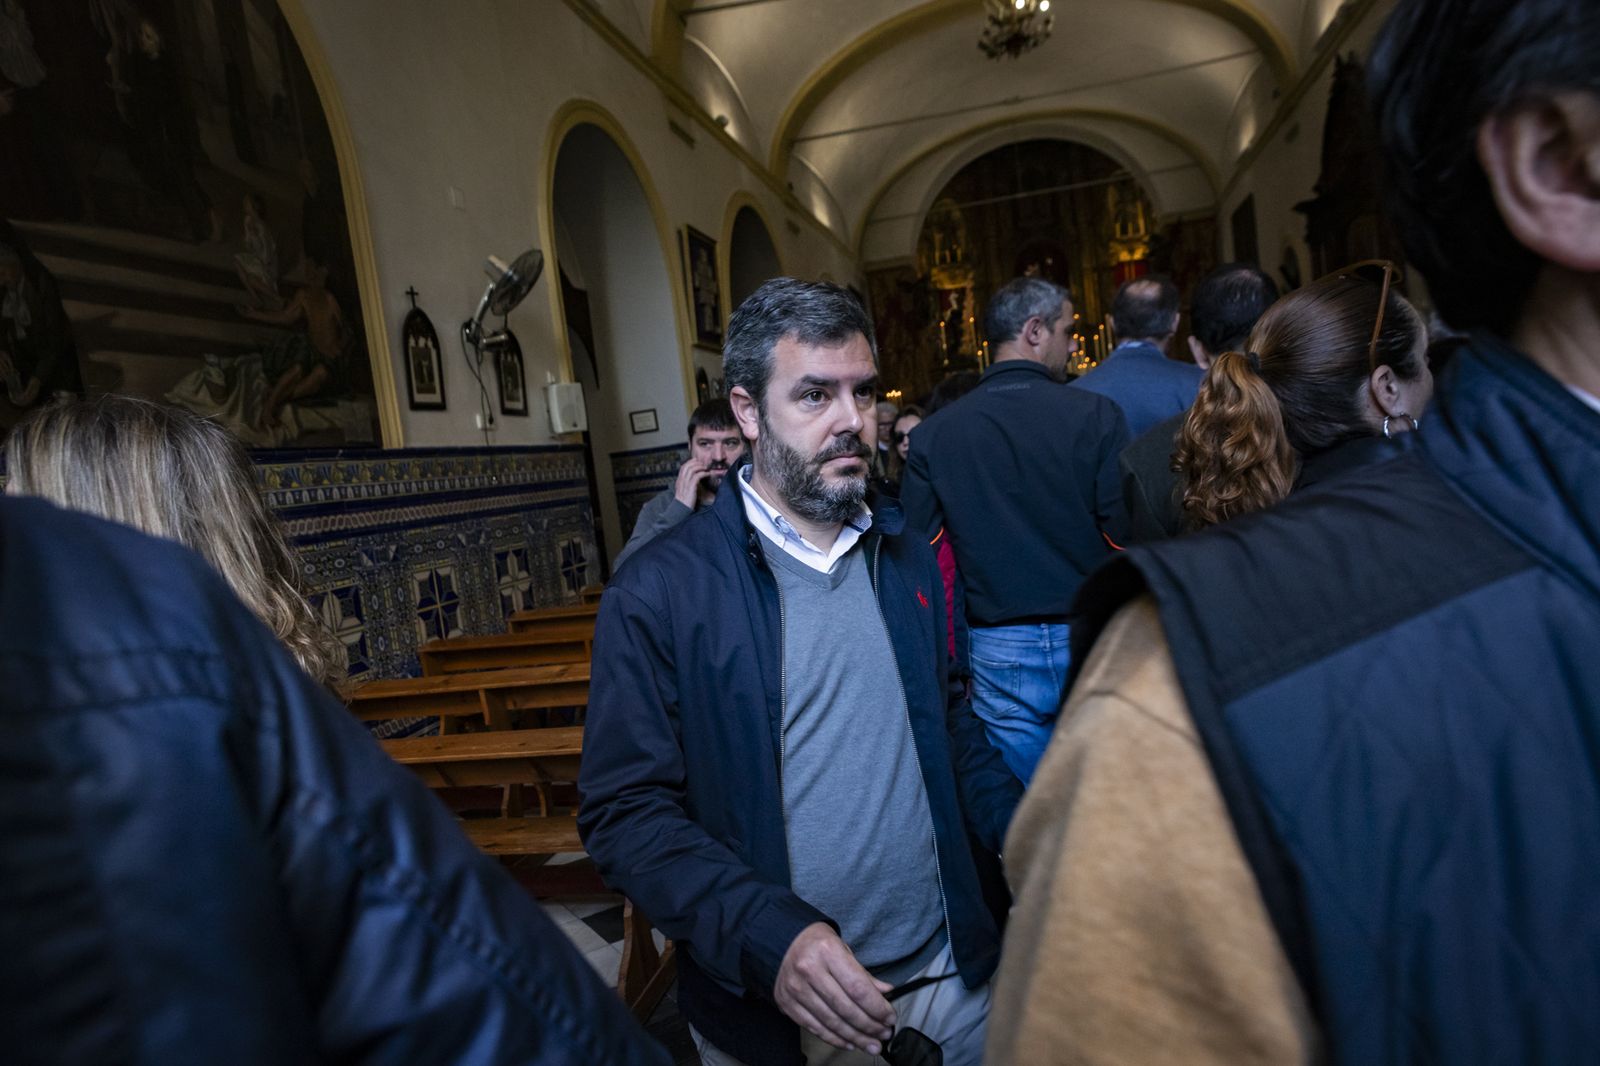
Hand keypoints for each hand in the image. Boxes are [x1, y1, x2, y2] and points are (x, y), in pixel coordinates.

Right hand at [673, 457, 710, 507]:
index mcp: (679, 480)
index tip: (698, 462)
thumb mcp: (684, 490)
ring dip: (700, 467)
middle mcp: (681, 480)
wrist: (681, 510)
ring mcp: (685, 484)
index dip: (691, 462)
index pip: (683, 467)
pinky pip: (697, 476)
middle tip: (704, 464)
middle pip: (687, 466)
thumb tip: (694, 478)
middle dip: (696, 463)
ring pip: (692, 469)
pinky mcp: (691, 488)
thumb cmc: (685, 501)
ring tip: (706, 468)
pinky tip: (708, 474)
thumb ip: (687, 484)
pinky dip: (703, 473)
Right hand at [774, 923, 895, 1054]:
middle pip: (845, 1007)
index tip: (889, 1017)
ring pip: (831, 1021)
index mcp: (827, 951)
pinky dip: (834, 1038)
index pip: (857, 987)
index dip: (876, 1007)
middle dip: (869, 1025)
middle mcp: (809, 970)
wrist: (781, 942)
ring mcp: (796, 988)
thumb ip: (863, 973)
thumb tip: (885, 993)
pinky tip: (849, 1042)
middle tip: (884, 1034)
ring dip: (855, 1037)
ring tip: (871, 1044)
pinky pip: (814, 1027)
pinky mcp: (787, 1003)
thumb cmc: (816, 944)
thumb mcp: (842, 948)